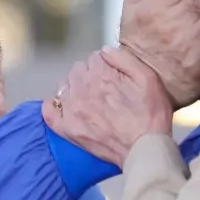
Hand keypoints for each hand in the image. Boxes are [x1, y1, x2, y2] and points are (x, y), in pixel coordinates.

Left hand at [43, 46, 174, 166]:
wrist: (144, 149)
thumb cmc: (150, 114)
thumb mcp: (148, 78)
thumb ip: (124, 58)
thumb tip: (105, 50)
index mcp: (101, 74)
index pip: (95, 57)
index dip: (107, 65)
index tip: (115, 76)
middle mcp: (82, 89)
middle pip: (78, 70)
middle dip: (90, 74)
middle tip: (106, 89)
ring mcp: (72, 110)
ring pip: (64, 87)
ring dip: (75, 88)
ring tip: (91, 99)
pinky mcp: (67, 129)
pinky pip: (49, 111)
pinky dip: (53, 106)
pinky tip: (64, 106)